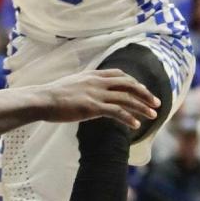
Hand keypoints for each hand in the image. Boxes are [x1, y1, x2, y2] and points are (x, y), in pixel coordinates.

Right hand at [36, 68, 160, 129]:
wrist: (42, 99)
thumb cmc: (53, 95)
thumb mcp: (72, 83)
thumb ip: (85, 85)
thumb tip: (89, 91)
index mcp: (93, 75)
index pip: (120, 74)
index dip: (134, 82)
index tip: (143, 90)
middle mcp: (97, 82)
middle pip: (129, 84)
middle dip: (145, 93)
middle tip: (157, 103)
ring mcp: (96, 94)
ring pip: (126, 98)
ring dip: (142, 107)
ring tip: (153, 115)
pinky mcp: (93, 107)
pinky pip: (116, 112)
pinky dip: (129, 118)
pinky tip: (136, 125)